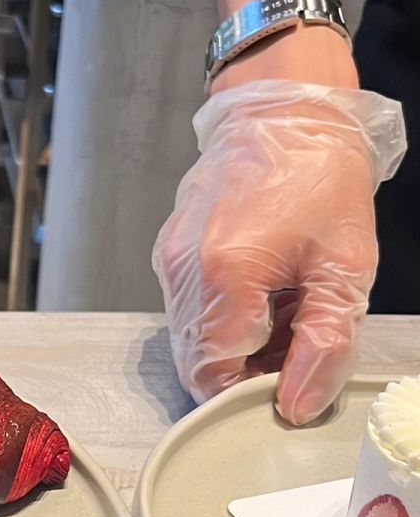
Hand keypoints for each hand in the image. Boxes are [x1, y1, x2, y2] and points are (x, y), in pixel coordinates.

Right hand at [154, 79, 406, 425]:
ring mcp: (171, 261)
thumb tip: (298, 405)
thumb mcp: (345, 267)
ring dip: (236, 347)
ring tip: (286, 312)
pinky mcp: (171, 251)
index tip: (292, 382)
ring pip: (192, 340)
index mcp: (224, 275)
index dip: (252, 394)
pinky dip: (225, 318)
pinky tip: (265, 291)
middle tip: (295, 351)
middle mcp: (184, 271)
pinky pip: (190, 309)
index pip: (214, 378)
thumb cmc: (321, 175)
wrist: (286, 110)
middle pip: (197, 364)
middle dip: (244, 373)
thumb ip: (324, 345)